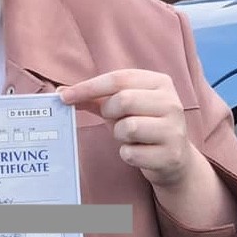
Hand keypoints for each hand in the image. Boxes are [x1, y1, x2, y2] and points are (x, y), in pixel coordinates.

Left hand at [58, 69, 196, 188]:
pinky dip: (127, 154)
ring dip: (119, 135)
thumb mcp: (123, 107)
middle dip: (109, 113)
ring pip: (128, 127)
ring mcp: (174, 129)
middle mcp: (172, 102)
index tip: (64, 97)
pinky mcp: (171, 155)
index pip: (118, 78)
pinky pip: (131, 153)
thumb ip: (96, 97)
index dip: (88, 87)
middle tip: (114, 120)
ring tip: (131, 137)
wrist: (175, 159)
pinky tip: (139, 152)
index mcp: (160, 83)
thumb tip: (61, 93)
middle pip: (123, 100)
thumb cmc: (143, 126)